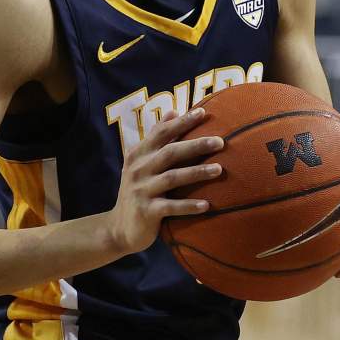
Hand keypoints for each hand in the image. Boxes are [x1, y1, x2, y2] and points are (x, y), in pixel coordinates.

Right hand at [107, 108, 223, 254]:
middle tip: (220, 141)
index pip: (161, 133)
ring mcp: (141, 190)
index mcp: (138, 154)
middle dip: (195, 145)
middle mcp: (137, 169)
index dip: (181, 122)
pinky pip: (170, 207)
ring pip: (172, 178)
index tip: (203, 112)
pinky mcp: (146, 211)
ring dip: (196, 173)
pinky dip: (189, 206)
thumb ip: (156, 138)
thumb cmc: (138, 191)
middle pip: (170, 152)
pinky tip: (207, 205)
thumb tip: (173, 111)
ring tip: (219, 170)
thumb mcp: (141, 162)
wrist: (119, 228)